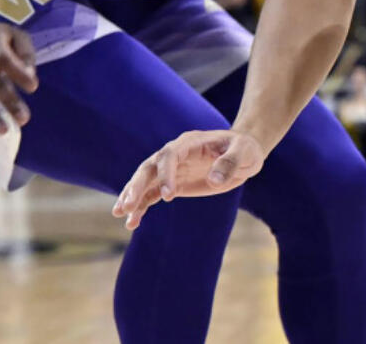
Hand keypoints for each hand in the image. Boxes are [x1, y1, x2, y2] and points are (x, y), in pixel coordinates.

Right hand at [112, 129, 263, 229]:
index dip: (166, 173)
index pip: (170, 155)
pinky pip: (152, 194)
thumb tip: (213, 180)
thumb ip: (230, 163)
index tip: (169, 195)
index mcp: (190, 143)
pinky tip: (131, 223)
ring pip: (146, 181)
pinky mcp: (173, 184)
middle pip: (150, 167)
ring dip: (132, 196)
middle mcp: (176, 154)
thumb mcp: (244, 152)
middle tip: (127, 205)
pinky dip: (141, 207)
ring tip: (120, 214)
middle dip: (137, 185)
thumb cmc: (244, 149)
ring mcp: (173, 169)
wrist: (244, 153)